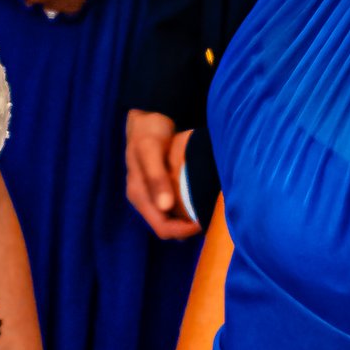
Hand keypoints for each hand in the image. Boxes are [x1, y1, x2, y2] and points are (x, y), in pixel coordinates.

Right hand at [124, 110, 200, 239]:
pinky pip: (174, 209)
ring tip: (207, 214)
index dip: (183, 231)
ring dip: (188, 222)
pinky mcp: (160, 189)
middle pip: (167, 228)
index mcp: (138, 196)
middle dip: (188, 230)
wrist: (146, 118)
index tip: (204, 222)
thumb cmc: (147, 133)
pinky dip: (187, 210)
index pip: (162, 228)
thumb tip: (165, 206)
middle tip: (211, 220)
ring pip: (171, 220)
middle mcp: (144, 200)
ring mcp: (151, 195)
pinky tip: (200, 203)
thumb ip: (156, 178)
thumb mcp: (150, 152)